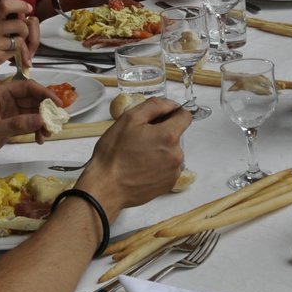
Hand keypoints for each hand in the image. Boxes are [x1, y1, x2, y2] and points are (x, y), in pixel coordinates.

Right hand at [0, 0, 36, 81]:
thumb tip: (22, 15)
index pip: (6, 5)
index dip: (21, 5)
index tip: (28, 9)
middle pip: (20, 24)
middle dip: (26, 31)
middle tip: (22, 37)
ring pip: (21, 39)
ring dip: (22, 45)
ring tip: (16, 49)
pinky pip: (16, 53)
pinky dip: (18, 56)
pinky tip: (11, 58)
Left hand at [0, 78, 53, 167]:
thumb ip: (16, 124)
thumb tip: (41, 119)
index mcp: (0, 93)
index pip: (27, 87)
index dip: (45, 93)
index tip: (58, 105)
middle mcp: (7, 100)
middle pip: (34, 99)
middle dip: (46, 111)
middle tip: (54, 124)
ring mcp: (10, 112)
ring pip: (35, 112)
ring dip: (43, 122)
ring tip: (46, 135)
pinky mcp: (12, 124)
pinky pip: (31, 123)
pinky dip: (38, 130)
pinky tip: (39, 139)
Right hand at [76, 97, 191, 213]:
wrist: (105, 187)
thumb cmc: (114, 154)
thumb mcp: (129, 119)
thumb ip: (154, 106)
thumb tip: (171, 104)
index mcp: (169, 136)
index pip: (185, 116)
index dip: (172, 113)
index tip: (160, 117)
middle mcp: (176, 154)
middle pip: (176, 135)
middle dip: (162, 133)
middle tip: (140, 138)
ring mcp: (174, 171)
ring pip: (171, 152)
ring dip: (160, 149)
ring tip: (138, 155)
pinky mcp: (169, 184)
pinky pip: (168, 168)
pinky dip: (158, 165)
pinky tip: (141, 167)